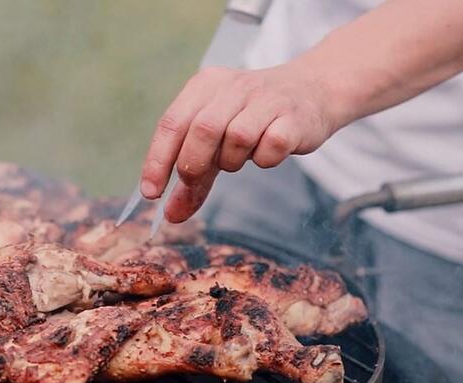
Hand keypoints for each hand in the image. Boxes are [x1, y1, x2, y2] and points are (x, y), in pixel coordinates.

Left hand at [140, 63, 345, 222]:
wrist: (312, 91)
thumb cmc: (252, 119)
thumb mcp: (216, 142)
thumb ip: (194, 179)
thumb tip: (170, 216)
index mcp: (205, 86)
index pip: (171, 123)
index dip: (158, 161)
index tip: (151, 193)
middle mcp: (234, 86)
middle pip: (202, 130)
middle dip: (193, 164)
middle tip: (195, 180)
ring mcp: (266, 99)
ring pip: (237, 138)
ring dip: (232, 160)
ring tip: (240, 156)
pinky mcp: (294, 117)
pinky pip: (271, 148)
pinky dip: (264, 159)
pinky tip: (267, 152)